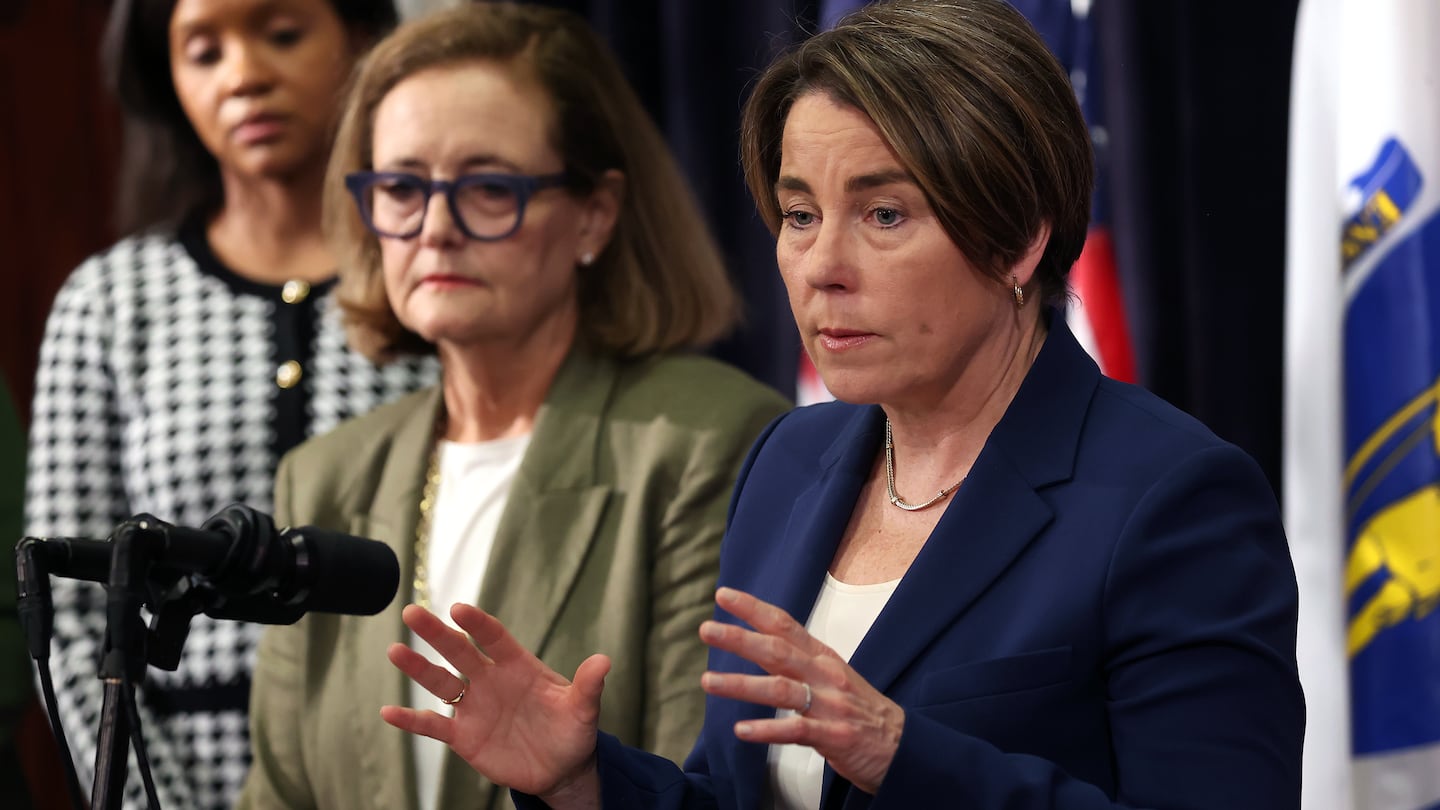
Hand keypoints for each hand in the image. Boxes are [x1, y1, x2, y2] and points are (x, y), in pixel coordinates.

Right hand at [380, 603, 606, 805]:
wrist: (561, 767)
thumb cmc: (572, 730)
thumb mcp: (584, 710)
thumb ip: (589, 686)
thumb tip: (604, 661)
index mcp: (517, 666)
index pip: (494, 638)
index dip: (477, 623)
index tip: (459, 608)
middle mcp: (490, 680)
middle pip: (459, 651)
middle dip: (436, 633)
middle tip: (412, 613)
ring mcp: (474, 706)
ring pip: (440, 682)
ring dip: (418, 668)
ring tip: (394, 650)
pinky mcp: (463, 736)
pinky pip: (433, 725)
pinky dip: (411, 720)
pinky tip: (388, 712)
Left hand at [699, 587, 903, 794]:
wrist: (903, 746)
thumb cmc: (860, 710)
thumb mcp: (832, 677)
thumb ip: (798, 662)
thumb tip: (759, 645)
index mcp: (822, 658)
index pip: (784, 624)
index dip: (753, 608)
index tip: (724, 594)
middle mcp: (824, 675)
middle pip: (778, 650)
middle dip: (740, 638)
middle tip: (706, 629)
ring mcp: (830, 705)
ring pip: (781, 689)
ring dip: (742, 684)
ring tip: (708, 681)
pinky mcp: (834, 736)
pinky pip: (796, 731)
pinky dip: (768, 729)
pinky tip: (741, 730)